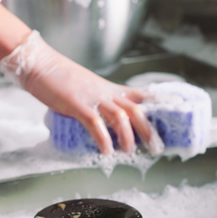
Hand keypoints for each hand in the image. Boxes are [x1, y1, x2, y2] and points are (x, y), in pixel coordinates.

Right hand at [0, 31, 162, 154]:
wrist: (39, 65)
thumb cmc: (60, 79)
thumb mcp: (87, 89)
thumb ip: (98, 103)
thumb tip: (105, 124)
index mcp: (110, 89)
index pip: (142, 95)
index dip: (161, 104)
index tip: (177, 112)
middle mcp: (106, 93)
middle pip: (137, 110)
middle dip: (149, 130)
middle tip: (156, 148)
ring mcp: (92, 98)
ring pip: (120, 117)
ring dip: (128, 137)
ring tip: (129, 152)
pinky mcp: (76, 104)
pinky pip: (95, 123)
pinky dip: (103, 138)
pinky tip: (106, 151)